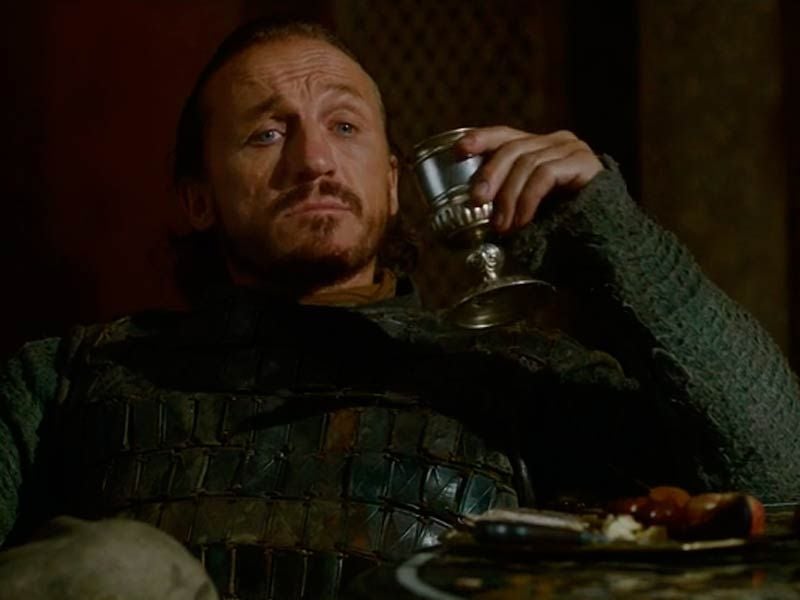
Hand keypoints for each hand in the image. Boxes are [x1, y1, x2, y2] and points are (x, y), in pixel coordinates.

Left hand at [456, 127, 602, 232]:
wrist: (607, 238)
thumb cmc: (563, 224)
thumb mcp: (528, 205)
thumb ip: (507, 196)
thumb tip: (473, 202)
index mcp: (540, 147)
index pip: (506, 135)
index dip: (481, 139)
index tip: (459, 150)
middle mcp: (556, 142)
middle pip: (513, 148)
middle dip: (490, 174)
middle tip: (476, 201)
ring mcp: (573, 150)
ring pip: (527, 163)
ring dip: (509, 197)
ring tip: (501, 225)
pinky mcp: (585, 164)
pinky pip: (545, 175)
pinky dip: (528, 200)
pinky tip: (522, 221)